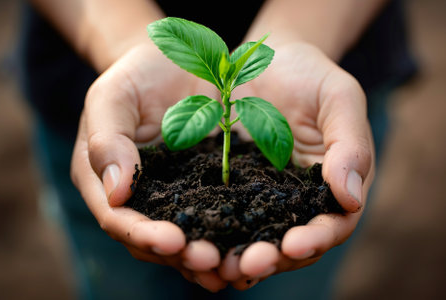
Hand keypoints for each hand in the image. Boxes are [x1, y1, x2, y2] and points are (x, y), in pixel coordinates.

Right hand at [70, 43, 227, 291]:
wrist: (174, 62)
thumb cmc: (137, 76)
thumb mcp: (113, 97)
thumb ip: (107, 140)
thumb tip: (116, 194)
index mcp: (105, 180)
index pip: (118, 217)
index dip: (143, 234)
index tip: (173, 240)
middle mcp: (138, 197)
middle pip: (152, 239)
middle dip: (180, 255)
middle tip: (211, 262)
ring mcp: (173, 196)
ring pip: (185, 237)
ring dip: (206, 256)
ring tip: (231, 267)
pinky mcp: (205, 188)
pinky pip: (215, 217)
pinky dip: (229, 235)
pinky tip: (251, 245)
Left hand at [218, 42, 374, 288]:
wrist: (268, 60)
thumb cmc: (311, 76)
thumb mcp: (339, 99)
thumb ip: (350, 145)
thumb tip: (351, 198)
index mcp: (331, 185)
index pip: (332, 223)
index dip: (316, 238)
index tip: (294, 244)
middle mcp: (296, 199)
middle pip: (289, 241)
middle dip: (272, 257)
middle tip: (248, 265)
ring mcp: (261, 194)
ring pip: (253, 235)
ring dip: (237, 254)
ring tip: (216, 264)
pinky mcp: (230, 184)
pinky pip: (221, 211)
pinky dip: (211, 229)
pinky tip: (193, 238)